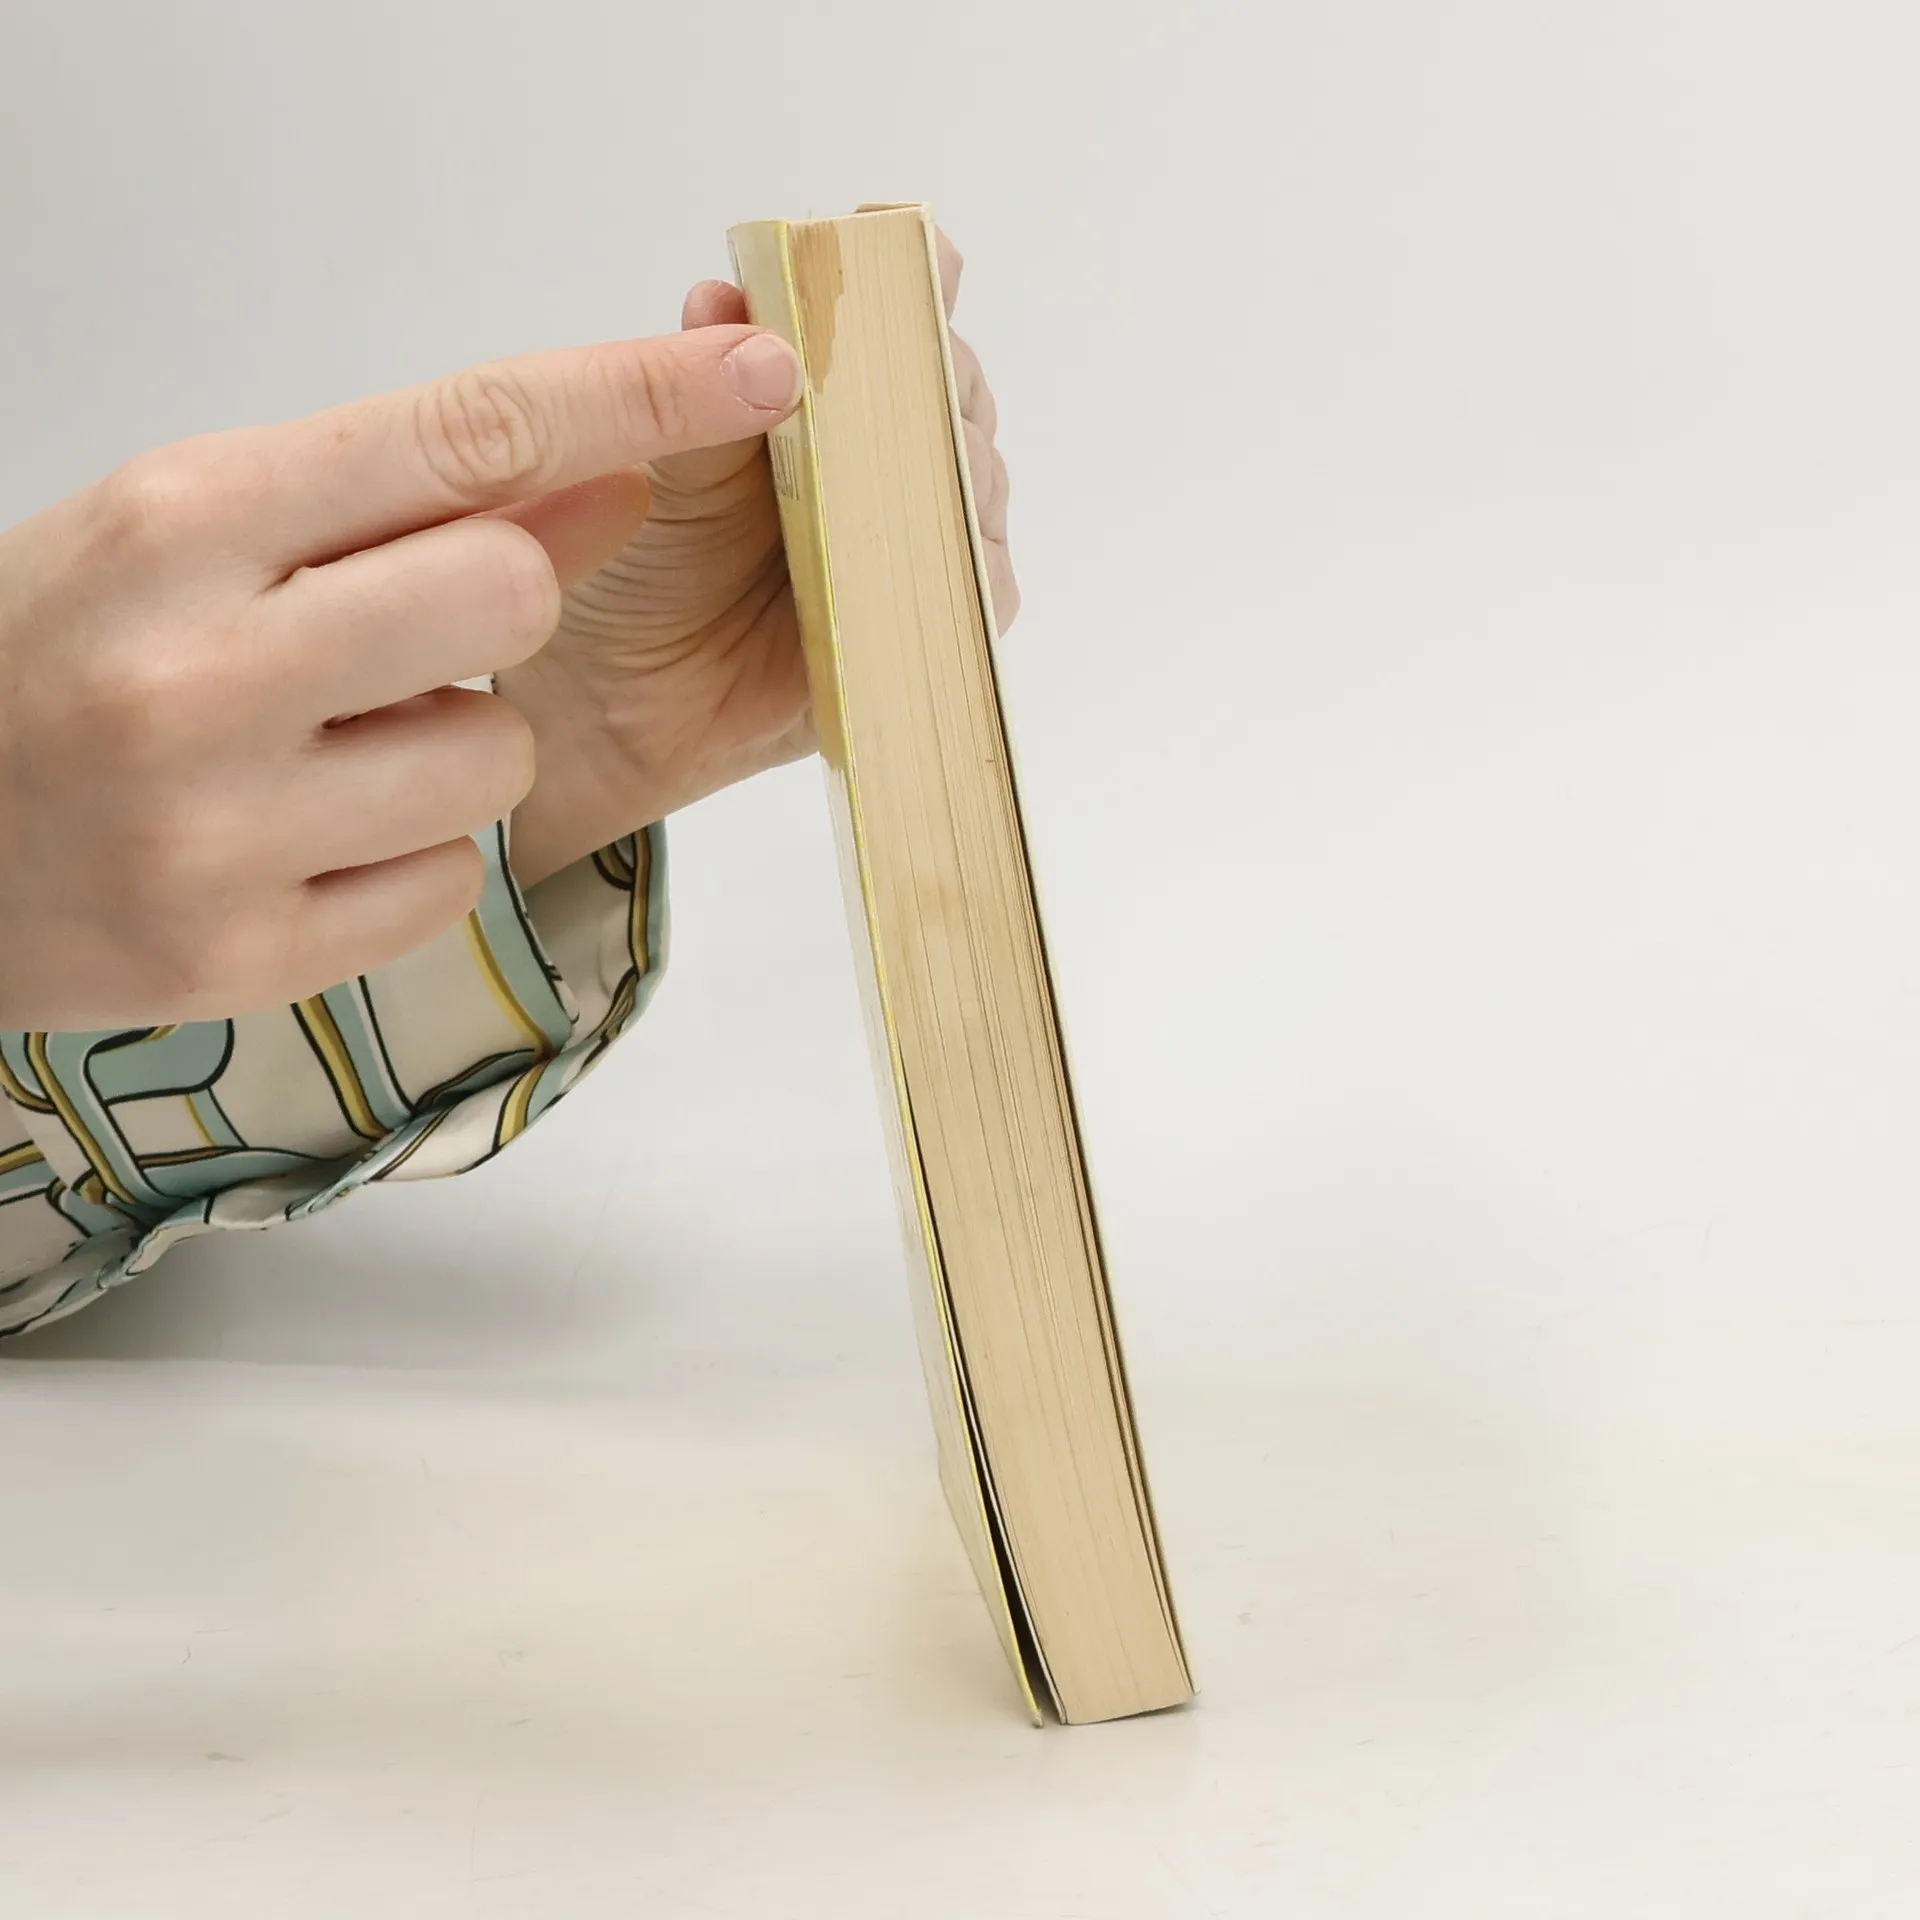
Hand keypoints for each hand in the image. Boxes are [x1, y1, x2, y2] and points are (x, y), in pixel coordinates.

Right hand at [0, 324, 803, 1030]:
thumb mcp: (195, 526)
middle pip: (515, 595)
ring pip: (499, 757)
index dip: (640, 396)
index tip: (766, 375)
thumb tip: (607, 478)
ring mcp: (222, 832)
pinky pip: (450, 880)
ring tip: (331, 746)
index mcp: (181, 520)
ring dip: (457, 741)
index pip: (470, 433)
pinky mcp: (249, 956)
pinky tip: (311, 835)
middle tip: (409, 627)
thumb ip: (401, 505)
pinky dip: (411, 851)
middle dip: (506, 602)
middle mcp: (200, 673)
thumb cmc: (59, 652)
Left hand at [495, 231, 1018, 887]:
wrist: (611, 701)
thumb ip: (694, 390)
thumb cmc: (626, 567)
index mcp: (817, 393)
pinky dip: (970, 575)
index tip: (924, 260)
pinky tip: (936, 560)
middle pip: (952, 392)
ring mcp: (909, 543)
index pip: (891, 314)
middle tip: (904, 378)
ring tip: (914, 469)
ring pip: (976, 487)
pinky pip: (979, 595)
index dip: (915, 281)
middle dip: (938, 377)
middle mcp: (877, 457)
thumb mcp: (658, 470)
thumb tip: (724, 298)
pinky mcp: (925, 631)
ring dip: (958, 472)